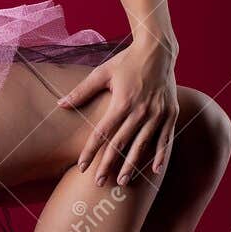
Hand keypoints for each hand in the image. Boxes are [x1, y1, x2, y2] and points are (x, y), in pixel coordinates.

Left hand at [56, 35, 178, 186]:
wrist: (158, 49)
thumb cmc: (127, 61)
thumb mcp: (102, 73)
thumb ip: (81, 91)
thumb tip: (60, 104)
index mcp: (122, 102)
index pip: (102, 133)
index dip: (91, 151)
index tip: (81, 166)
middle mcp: (140, 111)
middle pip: (121, 143)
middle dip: (108, 164)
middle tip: (98, 182)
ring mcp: (158, 113)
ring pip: (142, 145)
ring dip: (132, 165)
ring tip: (122, 181)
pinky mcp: (171, 113)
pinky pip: (165, 139)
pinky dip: (160, 155)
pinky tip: (154, 171)